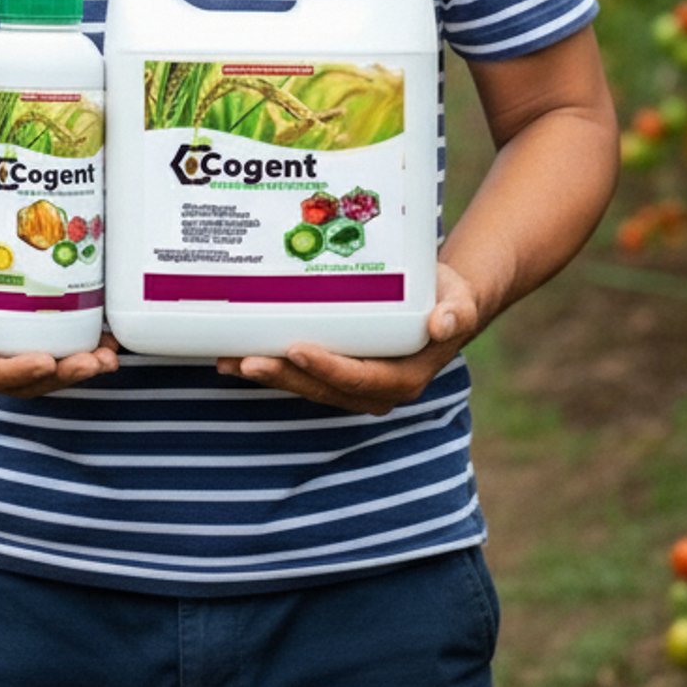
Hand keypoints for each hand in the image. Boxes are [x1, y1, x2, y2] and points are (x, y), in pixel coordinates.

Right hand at [0, 232, 118, 397]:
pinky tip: (108, 344)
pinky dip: (83, 354)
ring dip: (78, 371)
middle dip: (61, 375)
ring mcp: (9, 360)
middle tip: (92, 362)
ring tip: (108, 358)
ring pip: (45, 375)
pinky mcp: (28, 347)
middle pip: (24, 382)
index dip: (18, 372)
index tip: (47, 360)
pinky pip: (56, 359)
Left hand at [214, 262, 481, 414]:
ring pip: (304, 385)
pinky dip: (269, 364)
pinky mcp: (334, 370)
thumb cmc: (449, 298)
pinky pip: (299, 373)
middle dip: (283, 376)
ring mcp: (351, 383)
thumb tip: (443, 323)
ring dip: (267, 374)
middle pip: (321, 388)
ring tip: (227, 361)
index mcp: (403, 378)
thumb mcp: (460, 301)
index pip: (360, 379)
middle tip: (245, 361)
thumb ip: (456, 312)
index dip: (327, 368)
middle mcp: (373, 389)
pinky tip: (234, 353)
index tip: (296, 348)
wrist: (441, 301)